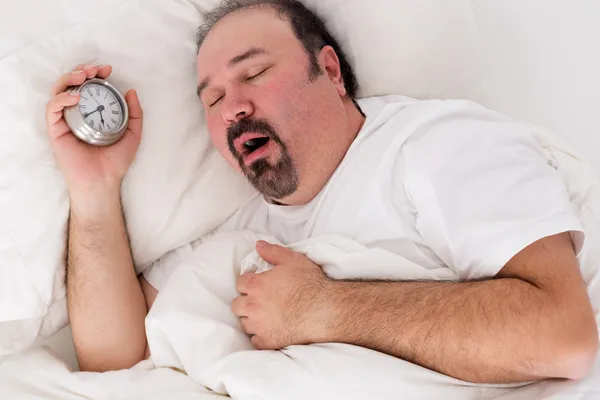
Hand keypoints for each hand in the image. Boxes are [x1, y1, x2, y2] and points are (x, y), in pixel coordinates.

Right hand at [45, 64, 142, 195]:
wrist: (104, 180)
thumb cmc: (116, 161)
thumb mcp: (133, 134)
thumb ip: (135, 114)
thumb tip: (132, 91)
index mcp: (93, 113)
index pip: (89, 87)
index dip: (96, 75)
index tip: (107, 70)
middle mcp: (77, 114)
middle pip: (72, 85)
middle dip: (82, 71)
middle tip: (95, 70)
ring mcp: (65, 121)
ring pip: (59, 91)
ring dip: (69, 78)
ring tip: (83, 76)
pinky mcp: (55, 129)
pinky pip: (53, 108)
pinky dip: (62, 98)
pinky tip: (76, 97)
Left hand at [232, 241, 332, 349]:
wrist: (323, 310)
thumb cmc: (309, 283)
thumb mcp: (292, 260)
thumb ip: (272, 251)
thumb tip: (258, 245)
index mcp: (255, 286)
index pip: (240, 283)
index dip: (249, 283)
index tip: (258, 285)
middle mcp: (252, 306)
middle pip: (237, 305)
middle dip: (245, 301)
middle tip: (259, 301)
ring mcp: (259, 326)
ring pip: (244, 323)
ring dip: (251, 319)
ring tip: (265, 316)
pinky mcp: (267, 341)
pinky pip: (255, 340)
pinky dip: (260, 336)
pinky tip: (270, 330)